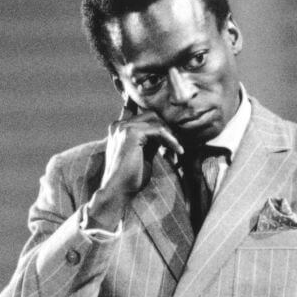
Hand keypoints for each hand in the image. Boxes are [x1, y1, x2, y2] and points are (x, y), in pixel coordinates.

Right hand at [87, 105, 183, 222]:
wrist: (118, 191)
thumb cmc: (131, 178)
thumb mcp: (144, 154)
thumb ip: (151, 141)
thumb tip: (165, 132)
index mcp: (118, 129)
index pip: (133, 108)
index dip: (146, 106)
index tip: (162, 112)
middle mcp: (119, 125)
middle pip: (150, 115)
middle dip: (166, 127)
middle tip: (176, 143)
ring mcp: (124, 127)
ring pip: (155, 120)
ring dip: (170, 134)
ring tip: (177, 149)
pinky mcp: (132, 133)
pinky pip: (158, 130)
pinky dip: (170, 139)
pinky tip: (178, 150)